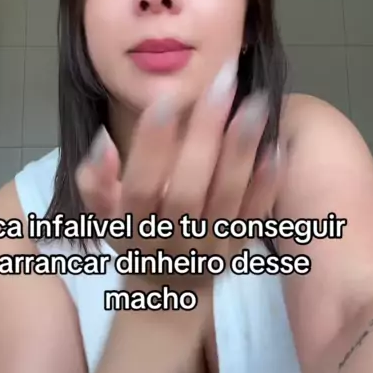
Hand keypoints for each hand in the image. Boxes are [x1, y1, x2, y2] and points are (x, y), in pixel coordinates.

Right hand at [76, 59, 281, 292]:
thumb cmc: (133, 233)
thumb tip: (103, 142)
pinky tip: (276, 145)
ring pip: (227, 199)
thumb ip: (96, 181)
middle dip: (205, 135)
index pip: (141, 186)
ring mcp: (211, 248)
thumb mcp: (102, 214)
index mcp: (133, 228)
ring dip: (241, 149)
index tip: (166, 98)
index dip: (151, 146)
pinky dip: (268, 182)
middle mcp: (172, 241)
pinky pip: (257, 216)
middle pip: (188, 189)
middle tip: (222, 84)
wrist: (169, 289)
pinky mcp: (241, 248)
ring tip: (255, 103)